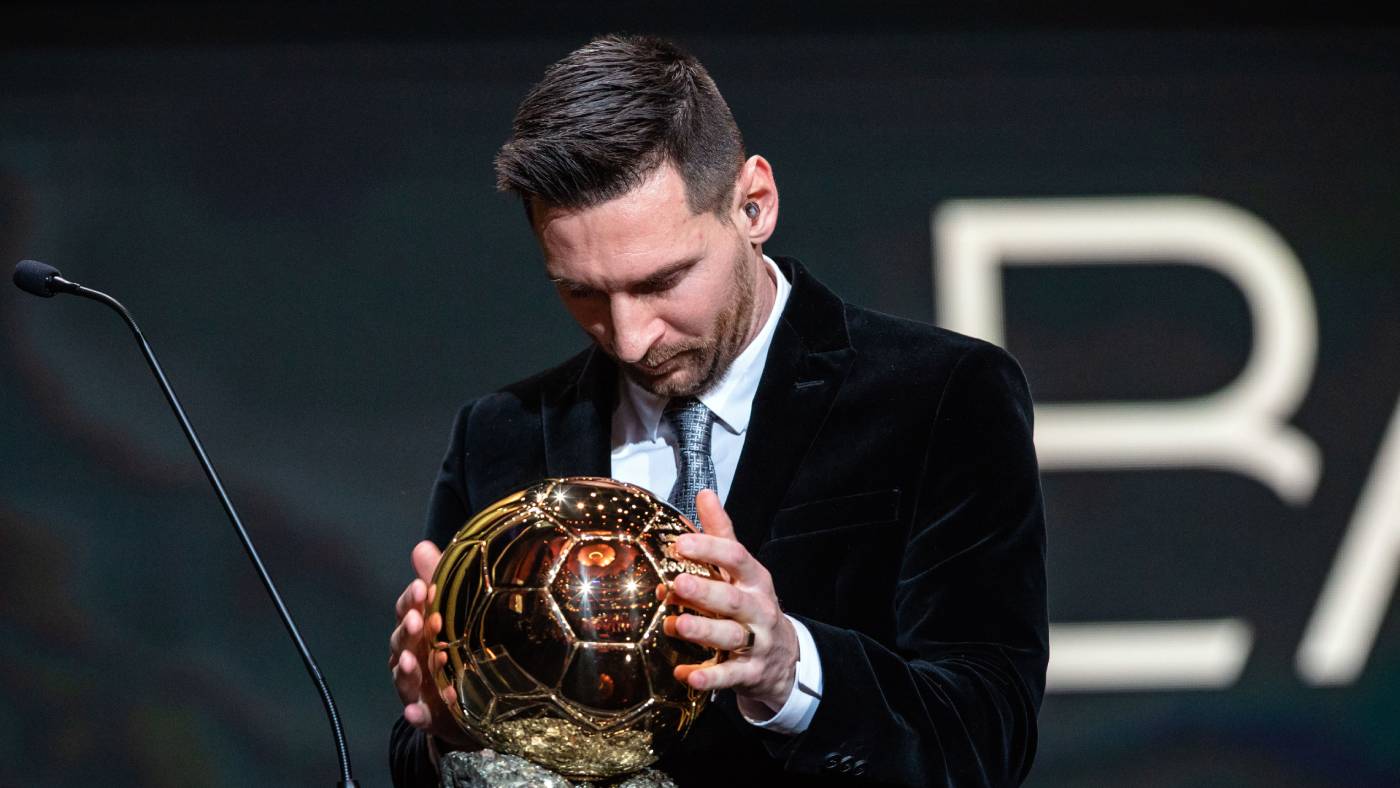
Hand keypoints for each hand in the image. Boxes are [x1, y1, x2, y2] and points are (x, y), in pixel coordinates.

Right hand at [388, 540, 472, 747]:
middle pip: (401, 641)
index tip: (425, 588)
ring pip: (403, 677)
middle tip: (419, 621)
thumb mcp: (451, 611)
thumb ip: (437, 580)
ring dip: (405, 669)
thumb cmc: (456, 647)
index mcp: (417, 629)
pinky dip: (415, 714)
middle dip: (408, 630)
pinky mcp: (428, 713)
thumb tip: (421, 546)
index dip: (413, 599)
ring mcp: (417, 686)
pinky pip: (418, 715)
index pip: (407, 610)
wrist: (474, 699)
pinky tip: (415, 711)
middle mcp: (411, 655)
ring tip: (413, 662)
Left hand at [662, 490, 799, 717]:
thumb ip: (721, 534)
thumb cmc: (752, 604)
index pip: (736, 557)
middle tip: (677, 582)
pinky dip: (709, 677)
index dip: (709, 548)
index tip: (680, 542)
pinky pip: (729, 675)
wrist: (783, 657)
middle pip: (732, 598)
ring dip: (703, 631)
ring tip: (676, 625)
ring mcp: (756, 642)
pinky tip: (686, 675)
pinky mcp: (750, 672)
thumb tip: (704, 494)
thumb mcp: (742, 569)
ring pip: (731, 636)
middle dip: (705, 591)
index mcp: (754, 579)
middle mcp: (757, 608)